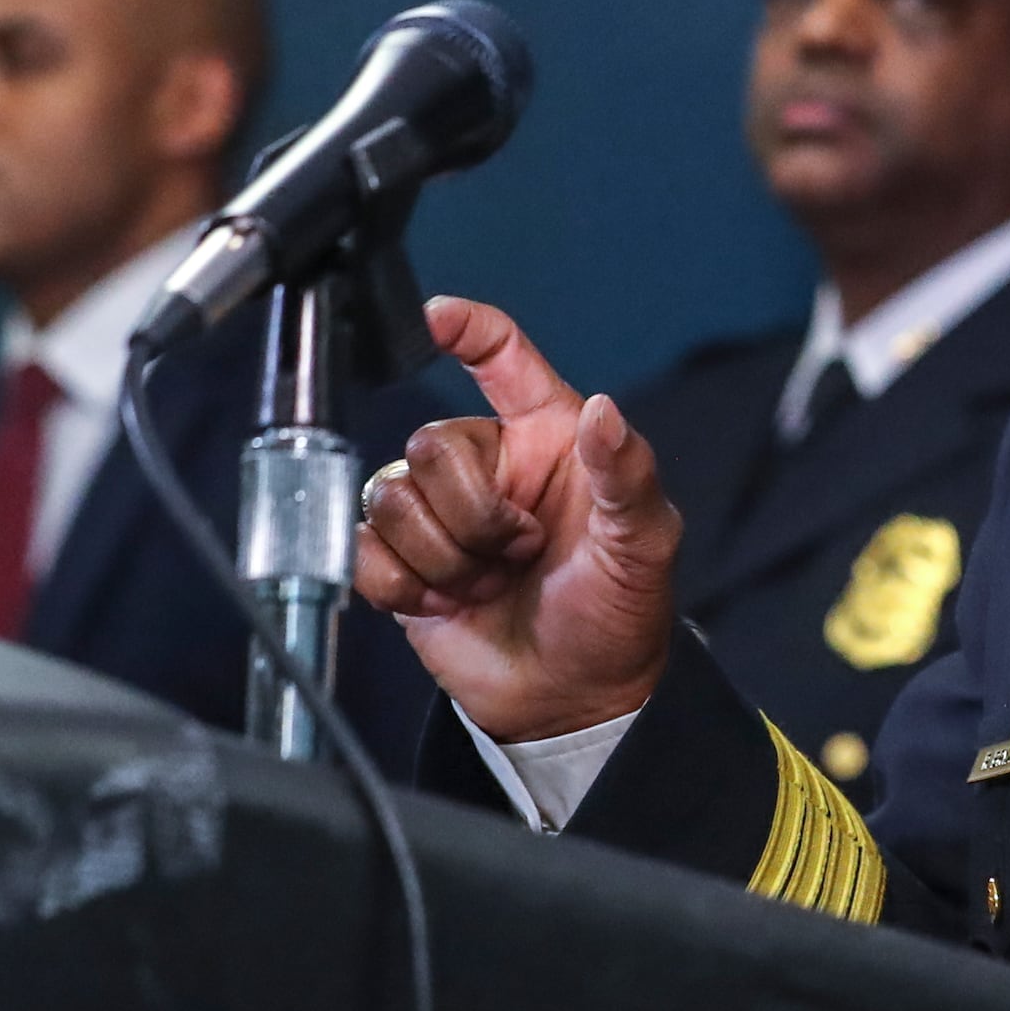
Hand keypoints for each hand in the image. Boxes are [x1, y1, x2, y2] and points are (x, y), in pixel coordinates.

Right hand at [354, 296, 678, 740]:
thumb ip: (626, 474)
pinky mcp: (401, 564)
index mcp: (548, 437)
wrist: (576, 696)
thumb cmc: (619, 611)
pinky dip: (405, 584)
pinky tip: (449, 603)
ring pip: (390, 497)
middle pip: (430, 444)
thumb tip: (606, 411)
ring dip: (444, 555)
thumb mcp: (644, 544)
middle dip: (473, 511)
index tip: (439, 314)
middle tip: (520, 551)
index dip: (470, 328)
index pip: (503, 358)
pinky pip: (365, 551)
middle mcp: (487, 465)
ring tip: (490, 581)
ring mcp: (439, 514)